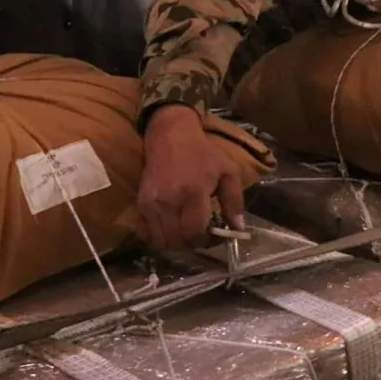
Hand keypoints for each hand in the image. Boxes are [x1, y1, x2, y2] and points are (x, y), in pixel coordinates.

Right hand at [138, 104, 245, 251]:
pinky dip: (161, 236)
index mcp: (193, 193)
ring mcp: (152, 203)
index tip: (216, 236)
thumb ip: (234, 201)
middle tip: (202, 235)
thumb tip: (238, 228)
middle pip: (178, 241)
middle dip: (193, 244)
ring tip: (188, 232)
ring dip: (176, 243)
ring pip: (162, 241)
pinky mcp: (141, 203)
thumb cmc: (202, 153)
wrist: (171, 135)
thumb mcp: (227, 171)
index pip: (196, 233)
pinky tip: (173, 226)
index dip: (207, 241)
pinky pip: (148, 232)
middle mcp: (170, 202)